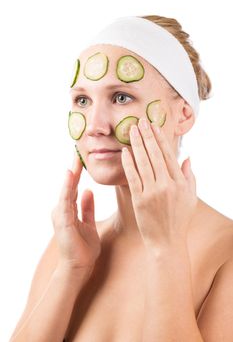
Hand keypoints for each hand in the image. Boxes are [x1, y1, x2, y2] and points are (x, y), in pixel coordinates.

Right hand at [51, 149, 100, 270]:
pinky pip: (66, 200)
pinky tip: (72, 175)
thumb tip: (88, 190)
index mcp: (69, 210)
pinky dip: (68, 187)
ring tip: (76, 158)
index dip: (78, 173)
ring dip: (71, 174)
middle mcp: (62, 210)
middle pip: (69, 186)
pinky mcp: (62, 220)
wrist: (79, 267)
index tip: (82, 158)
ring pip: (66, 190)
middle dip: (74, 169)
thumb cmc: (83, 248)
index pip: (74, 187)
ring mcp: (60, 215)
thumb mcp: (89, 223)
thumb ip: (87, 207)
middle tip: (78, 150)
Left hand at [121, 117, 197, 248]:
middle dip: (147, 135)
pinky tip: (124, 151)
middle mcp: (167, 184)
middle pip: (155, 154)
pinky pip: (132, 177)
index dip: (160, 138)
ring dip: (137, 144)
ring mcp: (152, 192)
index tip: (154, 125)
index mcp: (180, 182)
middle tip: (140, 121)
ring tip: (132, 130)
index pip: (168, 154)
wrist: (167, 242)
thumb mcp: (191, 197)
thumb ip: (189, 176)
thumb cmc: (179, 219)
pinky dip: (128, 163)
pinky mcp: (139, 199)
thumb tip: (186, 157)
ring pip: (143, 162)